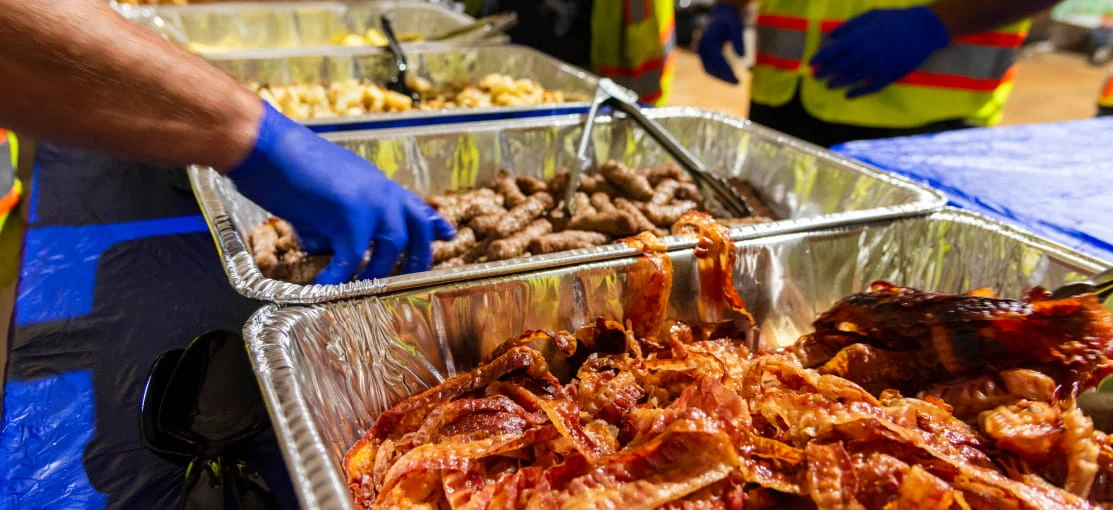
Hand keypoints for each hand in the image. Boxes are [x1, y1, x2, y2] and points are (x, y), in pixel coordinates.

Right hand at [228, 102, 454, 283]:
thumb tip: (327, 244)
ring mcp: (368, 202)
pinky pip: (351, 259)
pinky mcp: (349, 216)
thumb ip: (335, 216)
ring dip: (377, 272)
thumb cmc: (282, 162)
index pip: (412, 204)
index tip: (447, 235)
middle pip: (414, 229)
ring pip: (390, 248)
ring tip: (364, 289)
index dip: (431, 223)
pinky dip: (339, 278)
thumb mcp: (323, 187)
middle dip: (416, 257)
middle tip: (410, 279)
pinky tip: (327, 290)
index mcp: (375, 182)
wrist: (264, 145)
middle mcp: (379, 190)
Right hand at [698, 3, 745, 83]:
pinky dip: (716, 75)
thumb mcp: (736, 26)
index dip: (727, 72)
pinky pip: (707, 68)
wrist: (719, 17)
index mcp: (709, 41)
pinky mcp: (702, 55)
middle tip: (738, 83)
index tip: (737, 79)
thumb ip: (739, 40)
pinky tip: (725, 79)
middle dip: (725, 78)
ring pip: (708, 70)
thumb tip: (742, 56)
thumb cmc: (729, 22)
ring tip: (734, 82)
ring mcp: (700, 52)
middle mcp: (702, 48)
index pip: (718, 60)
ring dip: (720, 78)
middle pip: (712, 68)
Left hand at [810, 6, 949, 98]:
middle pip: (838, 67)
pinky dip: (857, 93)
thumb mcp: (870, 16)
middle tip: (815, 77)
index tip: (811, 63)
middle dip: (824, 72)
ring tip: (829, 85)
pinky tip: (848, 95)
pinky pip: (869, 88)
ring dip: (837, 83)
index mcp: (859, 37)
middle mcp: (865, 53)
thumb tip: (830, 35)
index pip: (832, 51)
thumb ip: (849, 26)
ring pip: (851, 79)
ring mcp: (877, 66)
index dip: (819, 58)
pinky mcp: (889, 75)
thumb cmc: (894, 20)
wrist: (923, 28)